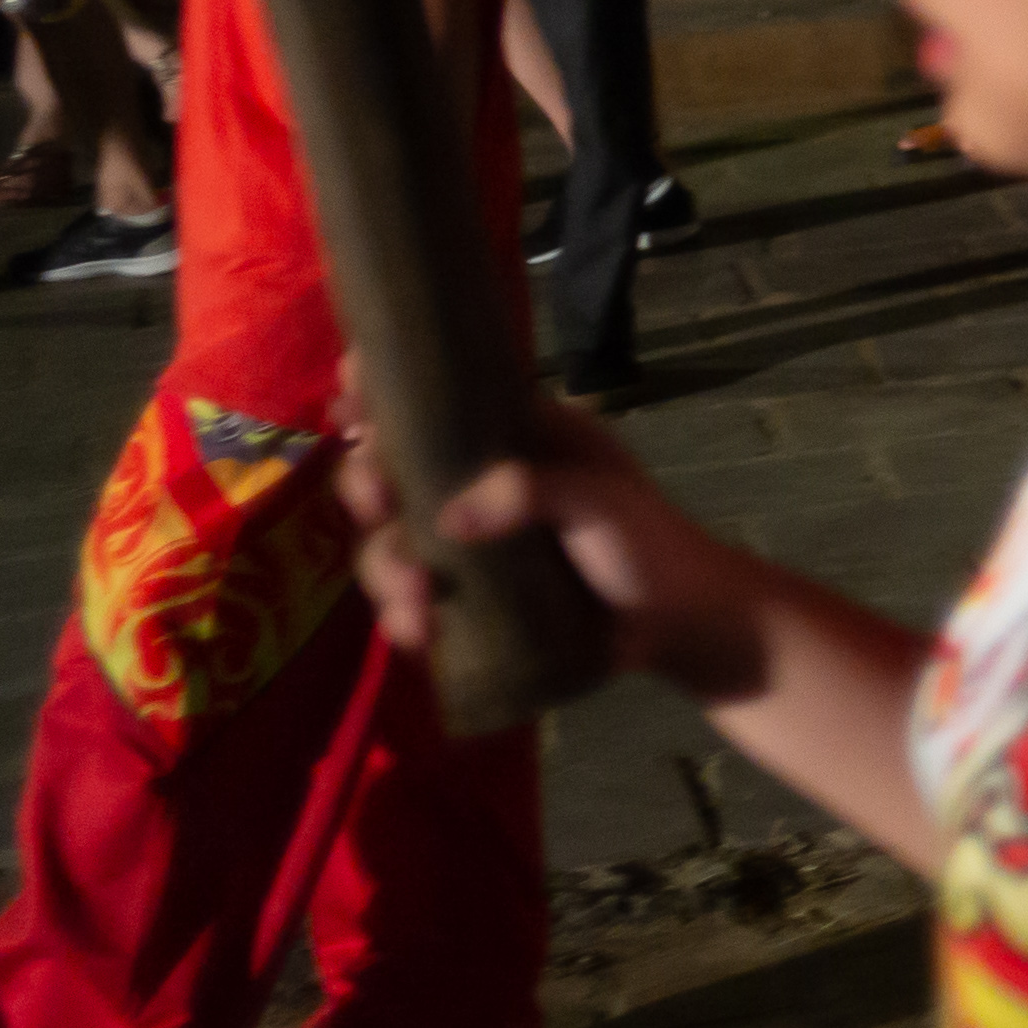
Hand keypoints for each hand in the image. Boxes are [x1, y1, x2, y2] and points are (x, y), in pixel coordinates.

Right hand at [337, 389, 714, 698]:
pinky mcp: (464, 599)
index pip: (441, 403)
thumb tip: (452, 516)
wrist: (676, 627)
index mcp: (517, 439)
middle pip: (392, 471)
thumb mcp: (602, 501)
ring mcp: (466, 544)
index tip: (351, 401)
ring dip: (385, 567)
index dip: (386, 396)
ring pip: (390, 541)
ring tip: (415, 596)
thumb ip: (536, 493)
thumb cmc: (650, 543)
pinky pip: (409, 601)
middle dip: (367, 482)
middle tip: (377, 500)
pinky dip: (403, 615)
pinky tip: (418, 631)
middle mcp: (479, 484)